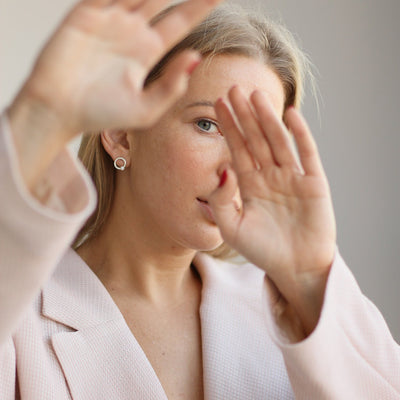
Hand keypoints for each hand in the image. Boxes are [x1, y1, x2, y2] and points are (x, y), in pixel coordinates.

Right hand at [14, 0, 221, 133]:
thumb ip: (171, 86)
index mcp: (148, 52)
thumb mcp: (145, 109)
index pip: (180, 21)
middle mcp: (131, 31)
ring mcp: (109, 20)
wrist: (60, 112)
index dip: (200, 5)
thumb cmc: (101, 114)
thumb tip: (195, 56)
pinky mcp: (85, 14)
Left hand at [210, 87, 335, 335]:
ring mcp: (292, 177)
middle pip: (255, 139)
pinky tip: (290, 115)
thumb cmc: (262, 251)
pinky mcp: (314, 182)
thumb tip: (223, 170)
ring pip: (277, 141)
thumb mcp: (232, 228)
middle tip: (233, 89)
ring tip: (255, 95)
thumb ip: (222, 201)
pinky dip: (299, 135)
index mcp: (250, 184)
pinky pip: (306, 154)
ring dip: (267, 118)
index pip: (237, 149)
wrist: (294, 269)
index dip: (228, 127)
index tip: (217, 105)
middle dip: (244, 115)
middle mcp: (270, 176)